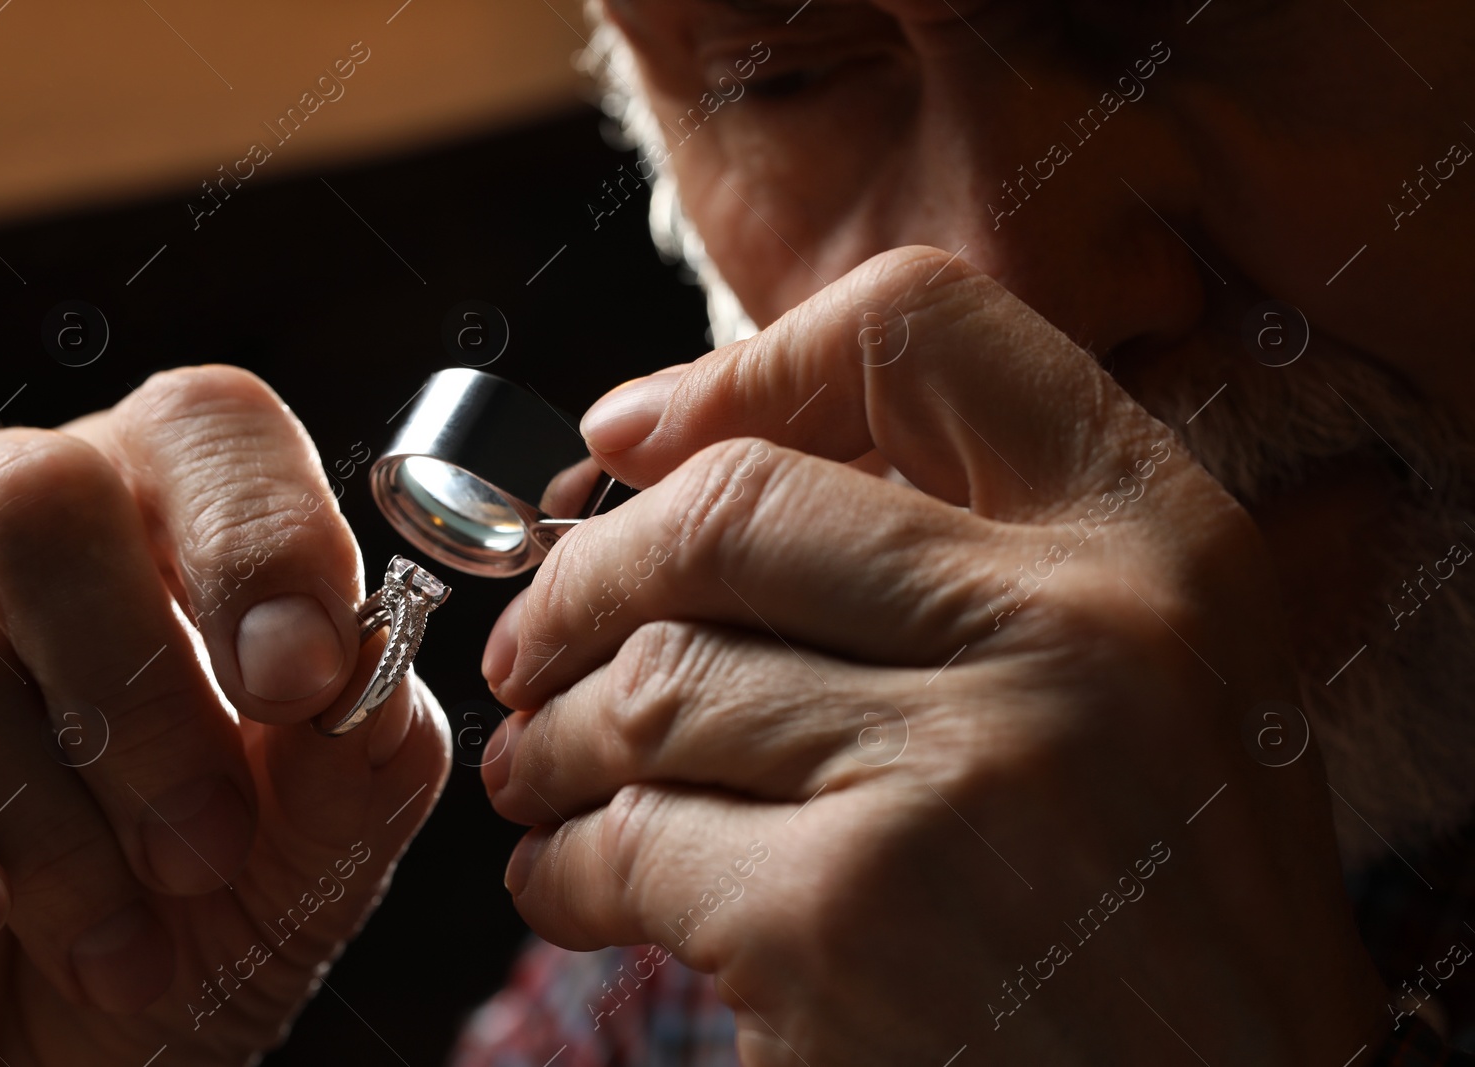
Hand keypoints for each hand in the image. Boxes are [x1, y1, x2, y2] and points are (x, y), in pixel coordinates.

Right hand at [0, 366, 448, 1065]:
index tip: (301, 679)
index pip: (206, 426)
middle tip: (206, 846)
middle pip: (38, 498)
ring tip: (126, 946)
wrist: (48, 1056)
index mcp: (148, 517)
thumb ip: (362, 754)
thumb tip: (365, 675)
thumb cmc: (188, 921)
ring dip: (59, 832)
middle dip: (145, 696)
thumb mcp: (313, 849)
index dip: (263, 533)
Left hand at [480, 249, 1388, 1065]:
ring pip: (650, 684)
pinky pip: (625, 843)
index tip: (630, 440)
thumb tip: (660, 444)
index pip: (920, 330)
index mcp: (1153, 544)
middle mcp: (1067, 634)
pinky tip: (571, 883)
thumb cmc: (1162, 897)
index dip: (740, 365)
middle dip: (582, 575)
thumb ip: (971, 540)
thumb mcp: (1148, 671)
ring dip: (552, 734)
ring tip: (538, 769)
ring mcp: (949, 779)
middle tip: (529, 641)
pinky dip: (563, 866)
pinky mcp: (840, 925)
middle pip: (727, 509)